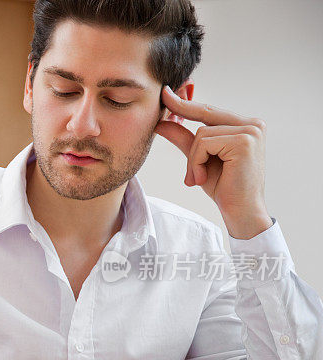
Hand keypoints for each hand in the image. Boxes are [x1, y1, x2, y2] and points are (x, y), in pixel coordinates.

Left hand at [155, 86, 272, 238]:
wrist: (239, 212)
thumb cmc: (223, 187)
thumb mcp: (199, 159)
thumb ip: (184, 139)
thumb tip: (161, 122)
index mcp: (245, 126)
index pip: (209, 111)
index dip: (186, 104)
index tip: (165, 93)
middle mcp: (252, 124)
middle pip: (204, 117)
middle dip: (187, 138)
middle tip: (171, 142)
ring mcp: (251, 130)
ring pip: (201, 133)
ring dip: (193, 160)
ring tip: (198, 179)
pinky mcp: (245, 141)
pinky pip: (204, 143)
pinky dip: (196, 162)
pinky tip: (203, 178)